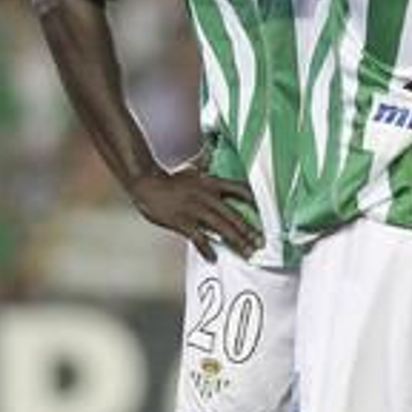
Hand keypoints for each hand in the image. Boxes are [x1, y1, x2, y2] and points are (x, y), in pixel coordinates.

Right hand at [129, 155, 262, 260]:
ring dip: (236, 242)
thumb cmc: (170, 180)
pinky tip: (213, 257)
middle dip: (249, 231)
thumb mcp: (192, 170)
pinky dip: (206, 249)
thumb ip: (206, 167)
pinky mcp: (182, 221)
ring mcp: (194, 209)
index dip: (254, 203)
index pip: (239, 190)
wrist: (146, 183)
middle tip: (261, 244)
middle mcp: (206, 195)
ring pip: (221, 228)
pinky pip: (198, 238)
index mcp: (211, 182)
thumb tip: (214, 153)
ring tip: (247, 253)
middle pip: (234, 215)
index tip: (265, 215)